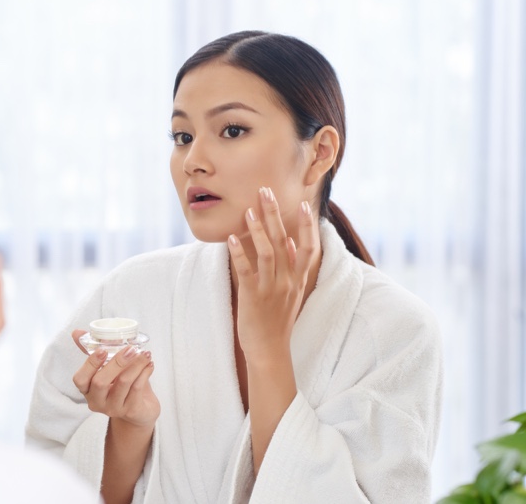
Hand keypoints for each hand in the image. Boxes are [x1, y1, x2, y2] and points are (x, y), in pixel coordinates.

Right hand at [71, 330, 159, 428]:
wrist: (140, 410)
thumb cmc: (120, 384)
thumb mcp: (106, 368)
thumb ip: (93, 350)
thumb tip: (77, 332)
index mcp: (87, 389)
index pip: (80, 379)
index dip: (90, 364)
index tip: (102, 349)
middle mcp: (97, 401)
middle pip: (100, 382)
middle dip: (116, 362)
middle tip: (130, 349)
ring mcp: (114, 408)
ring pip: (123, 383)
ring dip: (136, 364)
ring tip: (145, 353)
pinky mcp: (131, 411)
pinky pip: (137, 389)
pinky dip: (145, 373)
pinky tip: (149, 364)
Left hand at [228, 187, 317, 361]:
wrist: (270, 350)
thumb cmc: (278, 320)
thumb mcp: (292, 293)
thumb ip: (293, 268)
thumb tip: (292, 242)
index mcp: (298, 279)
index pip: (309, 247)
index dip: (307, 225)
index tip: (304, 204)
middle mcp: (288, 281)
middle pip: (284, 242)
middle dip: (275, 215)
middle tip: (266, 192)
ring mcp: (271, 289)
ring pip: (267, 253)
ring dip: (258, 230)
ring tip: (249, 210)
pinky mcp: (253, 297)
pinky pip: (246, 271)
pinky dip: (239, 254)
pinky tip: (232, 238)